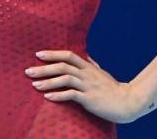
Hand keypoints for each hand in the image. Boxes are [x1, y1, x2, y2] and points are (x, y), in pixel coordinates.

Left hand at [25, 50, 145, 123]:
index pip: (68, 55)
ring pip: (65, 79)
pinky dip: (58, 95)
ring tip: (34, 85)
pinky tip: (48, 97)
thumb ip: (94, 65)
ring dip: (48, 81)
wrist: (129, 102)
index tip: (38, 54)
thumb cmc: (114, 89)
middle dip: (44, 68)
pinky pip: (71, 95)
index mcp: (89, 67)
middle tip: (28, 71)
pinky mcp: (90, 99)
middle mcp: (87, 74)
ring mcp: (88, 86)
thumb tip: (88, 57)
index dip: (53, 54)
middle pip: (62, 66)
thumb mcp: (103, 74)